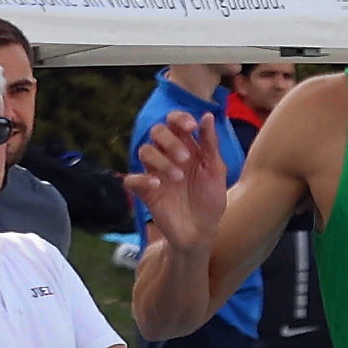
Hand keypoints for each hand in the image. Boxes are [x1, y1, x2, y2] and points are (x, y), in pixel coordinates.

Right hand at [122, 112, 228, 251]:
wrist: (201, 231)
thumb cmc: (210, 200)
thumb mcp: (215, 171)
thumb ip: (211, 144)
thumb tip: (208, 115)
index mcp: (186, 147)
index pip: (175, 122)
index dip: (179, 118)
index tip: (191, 127)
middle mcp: (168, 156)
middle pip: (157, 132)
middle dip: (170, 140)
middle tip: (184, 158)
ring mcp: (155, 172)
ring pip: (144, 151)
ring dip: (161, 160)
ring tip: (178, 178)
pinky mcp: (145, 192)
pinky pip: (131, 179)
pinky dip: (143, 179)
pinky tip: (158, 185)